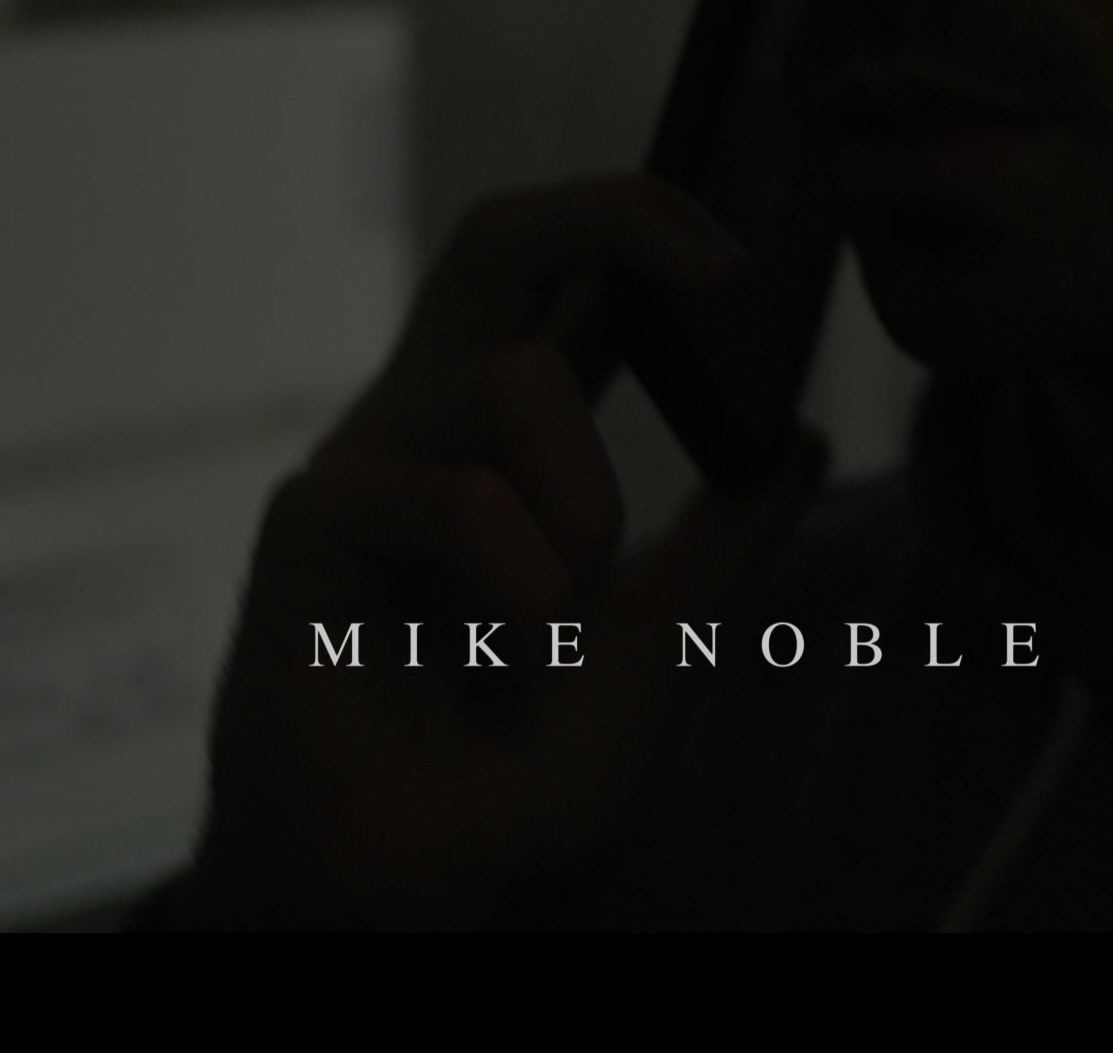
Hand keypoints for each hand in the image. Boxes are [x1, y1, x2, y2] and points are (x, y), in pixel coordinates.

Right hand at [165, 177, 828, 928]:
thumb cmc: (517, 781)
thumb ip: (726, 540)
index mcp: (510, 443)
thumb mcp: (667, 641)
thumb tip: (801, 438)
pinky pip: (449, 495)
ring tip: (563, 617)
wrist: (423, 897)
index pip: (566, 276)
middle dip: (620, 214)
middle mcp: (433, 429)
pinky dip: (516, 580)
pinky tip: (507, 657)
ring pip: (510, 381)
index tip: (756, 258)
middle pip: (502, 237)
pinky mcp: (311, 525)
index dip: (651, 225)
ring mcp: (370, 468)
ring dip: (583, 505)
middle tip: (722, 269)